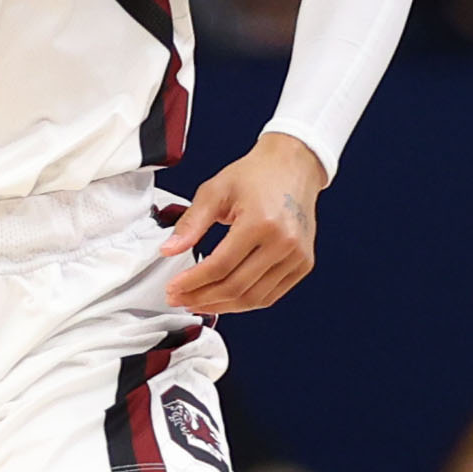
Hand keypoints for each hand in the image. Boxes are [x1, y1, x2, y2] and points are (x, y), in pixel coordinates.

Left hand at [155, 133, 326, 314]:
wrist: (293, 166)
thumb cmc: (258, 174)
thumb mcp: (216, 191)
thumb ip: (191, 223)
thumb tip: (169, 250)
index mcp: (261, 222)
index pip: (220, 266)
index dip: (192, 282)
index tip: (173, 288)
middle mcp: (284, 242)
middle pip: (236, 287)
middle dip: (202, 298)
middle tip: (179, 299)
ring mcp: (297, 256)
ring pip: (253, 298)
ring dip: (222, 306)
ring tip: (198, 303)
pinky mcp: (303, 264)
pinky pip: (270, 296)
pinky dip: (244, 303)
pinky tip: (224, 299)